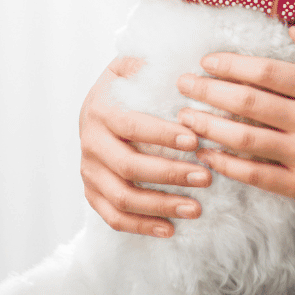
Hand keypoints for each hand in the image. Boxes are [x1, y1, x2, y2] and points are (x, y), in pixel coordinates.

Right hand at [80, 56, 211, 237]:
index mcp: (101, 109)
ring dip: (160, 205)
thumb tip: (186, 68)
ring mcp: (89, 170)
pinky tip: (169, 229)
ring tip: (195, 209)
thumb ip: (151, 64)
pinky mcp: (92, 192)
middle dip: (170, 174)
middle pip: (129, 166)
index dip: (162, 135)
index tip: (195, 141)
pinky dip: (140, 226)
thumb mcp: (134, 66)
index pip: (132, 125)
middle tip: (206, 178)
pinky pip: (113, 217)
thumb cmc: (128, 86)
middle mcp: (90, 141)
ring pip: (122, 197)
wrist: (99, 105)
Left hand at [176, 28, 294, 211]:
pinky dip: (227, 164)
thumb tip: (293, 31)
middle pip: (248, 103)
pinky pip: (256, 175)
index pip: (267, 72)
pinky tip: (208, 153)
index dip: (231, 65)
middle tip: (183, 84)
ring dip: (209, 126)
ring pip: (244, 139)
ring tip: (185, 116)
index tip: (208, 62)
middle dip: (208, 91)